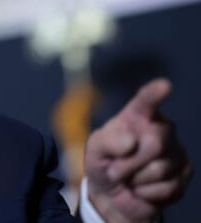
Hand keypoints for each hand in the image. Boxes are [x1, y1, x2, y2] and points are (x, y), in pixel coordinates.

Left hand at [85, 78, 192, 222]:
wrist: (112, 194)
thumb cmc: (104, 162)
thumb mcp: (95, 150)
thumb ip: (107, 142)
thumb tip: (131, 141)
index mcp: (137, 117)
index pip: (146, 102)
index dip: (155, 94)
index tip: (164, 86)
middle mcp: (161, 129)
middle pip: (155, 143)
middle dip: (129, 162)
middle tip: (115, 170)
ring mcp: (176, 151)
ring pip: (160, 168)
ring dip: (136, 179)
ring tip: (128, 178)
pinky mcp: (185, 174)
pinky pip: (168, 187)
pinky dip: (147, 193)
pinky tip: (142, 188)